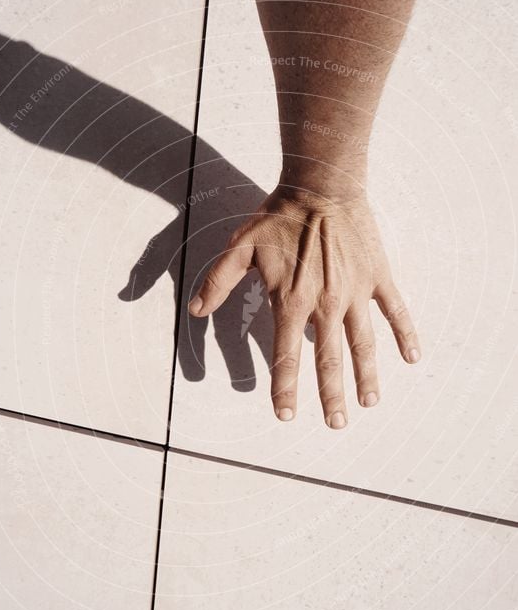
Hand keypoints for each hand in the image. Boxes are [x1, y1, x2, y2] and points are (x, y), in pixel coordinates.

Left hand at [188, 186, 420, 427]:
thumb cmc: (278, 216)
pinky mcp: (377, 276)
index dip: (284, 387)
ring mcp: (355, 292)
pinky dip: (405, 334)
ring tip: (369, 404)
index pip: (286, 355)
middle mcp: (325, 304)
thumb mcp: (240, 248)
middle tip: (336, 425)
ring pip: (363, 344)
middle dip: (331, 396)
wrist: (320, 184)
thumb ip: (219, 282)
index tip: (285, 414)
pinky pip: (395, 311)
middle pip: (329, 360)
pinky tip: (412, 358)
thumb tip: (197, 311)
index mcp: (291, 301)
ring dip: (366, 376)